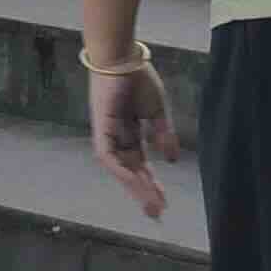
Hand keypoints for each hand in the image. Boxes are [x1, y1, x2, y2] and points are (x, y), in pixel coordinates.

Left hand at [88, 61, 178, 220]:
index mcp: (130, 133)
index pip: (140, 165)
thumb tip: (170, 159)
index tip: (163, 201)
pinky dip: (121, 170)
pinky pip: (108, 156)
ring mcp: (107, 134)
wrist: (123, 56)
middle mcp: (116, 138)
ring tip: (151, 204)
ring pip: (120, 169)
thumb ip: (163, 135)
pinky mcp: (101, 128)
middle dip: (144, 192)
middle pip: (130, 171)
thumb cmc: (137, 78)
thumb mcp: (156, 112)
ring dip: (135, 187)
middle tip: (157, 213)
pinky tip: (135, 183)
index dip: (151, 183)